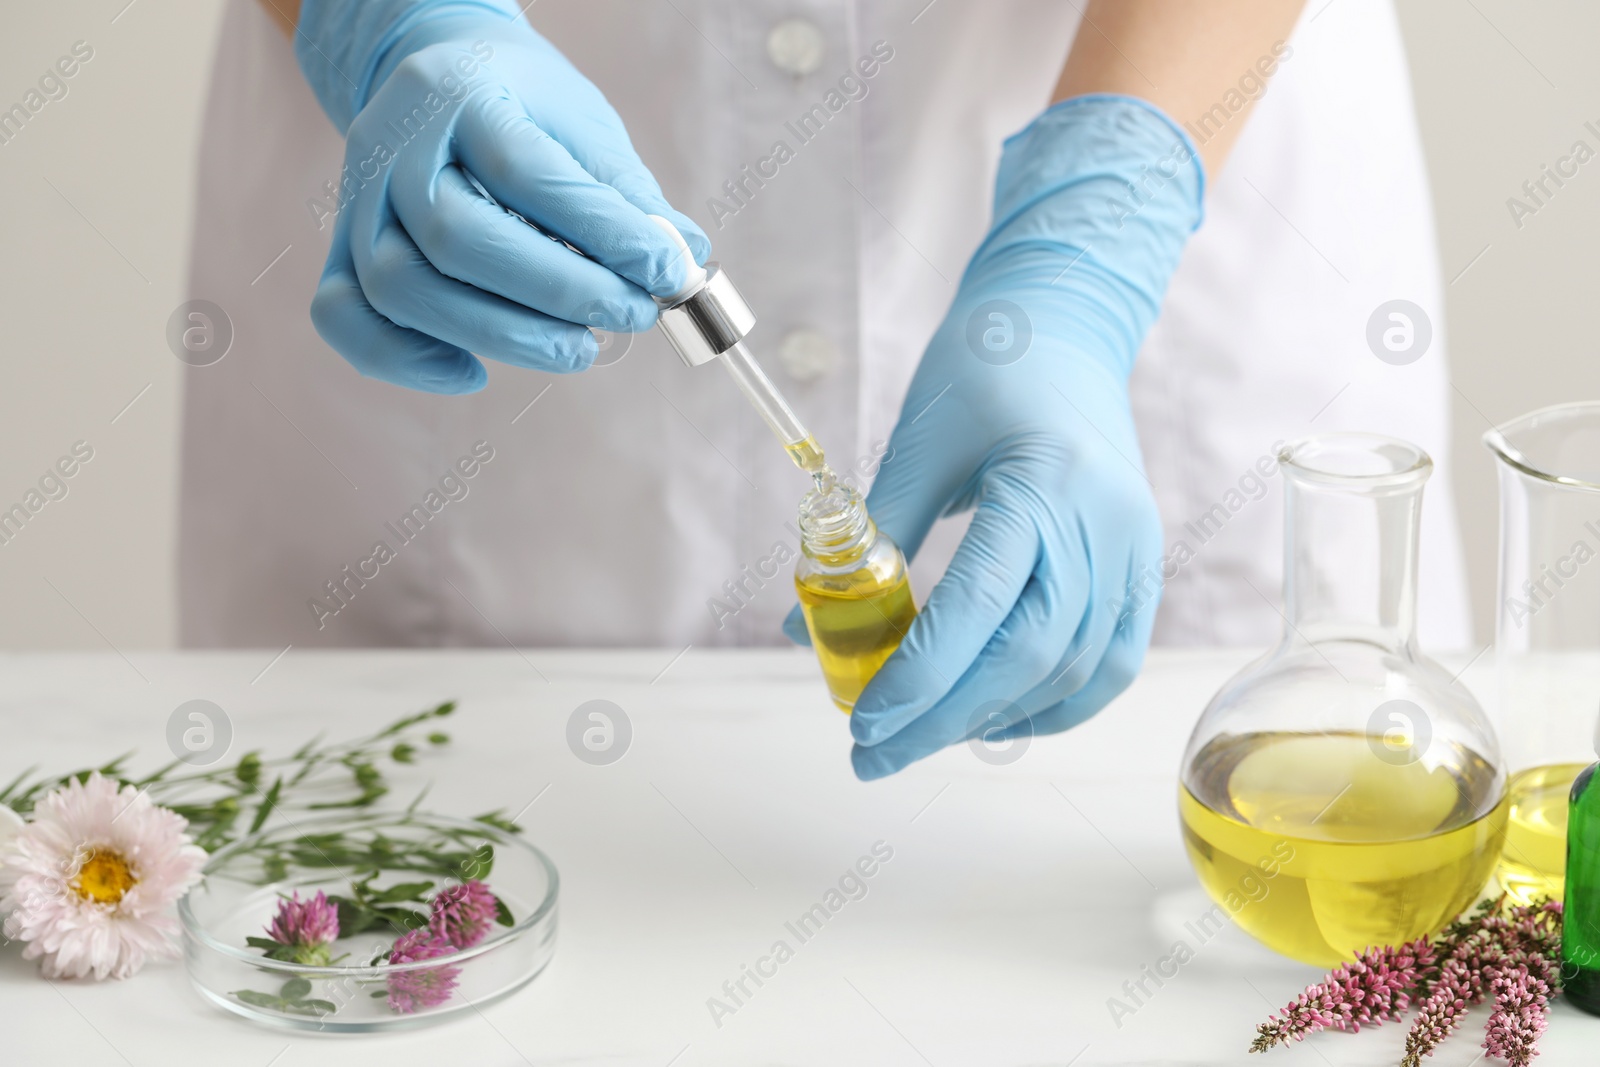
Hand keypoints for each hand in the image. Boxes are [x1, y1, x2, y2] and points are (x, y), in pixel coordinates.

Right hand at [294, 0, 708, 391]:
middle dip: (558, 293)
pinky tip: (473, 371)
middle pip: (456, 239)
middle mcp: (394, 146)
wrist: (438, 71)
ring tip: (578, 349)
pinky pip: (345, 317)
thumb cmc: (519, 103)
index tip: (668, 273)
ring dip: (500, 335)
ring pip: (401, 287)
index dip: (604, 234)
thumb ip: (626, 194)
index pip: (528, 174)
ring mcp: (357, 200)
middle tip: (630, 315)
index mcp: (460, 94)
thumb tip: (683, 262)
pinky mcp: (341, 248)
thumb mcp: (580, 122)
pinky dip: (406, 360)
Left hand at [787, 96, 1204, 777]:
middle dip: (945, 719)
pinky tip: (995, 716)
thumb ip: (866, 534)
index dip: (921, 680)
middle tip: (874, 753)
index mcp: (1046, 486)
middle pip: (1030, 658)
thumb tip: (798, 624)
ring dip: (994, 718)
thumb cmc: (985, 367)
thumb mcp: (917, 442)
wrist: (1066, 324)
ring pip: (1074, 672)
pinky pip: (1111, 662)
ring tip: (922, 734)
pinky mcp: (1143, 564)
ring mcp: (1135, 549)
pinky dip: (1054, 703)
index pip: (981, 611)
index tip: (863, 724)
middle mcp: (1104, 527)